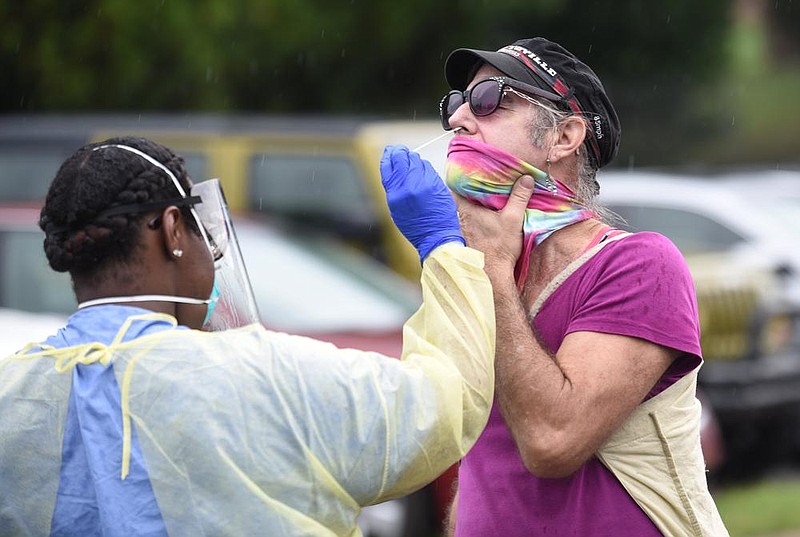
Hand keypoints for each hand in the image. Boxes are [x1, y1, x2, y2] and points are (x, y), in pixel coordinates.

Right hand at [380, 145, 464, 261]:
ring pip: (417, 160)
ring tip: (411, 162)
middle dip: (400, 152)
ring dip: (413, 159)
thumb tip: (394, 168)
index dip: (388, 156)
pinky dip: (423, 166)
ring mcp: (425, 183)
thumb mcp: (396, 208)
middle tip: (400, 150)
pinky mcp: (437, 183)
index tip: (390, 151)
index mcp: (396, 194)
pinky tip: (422, 170)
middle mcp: (410, 186)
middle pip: (403, 159)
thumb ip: (393, 187)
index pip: (388, 167)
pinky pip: (428, 167)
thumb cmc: (415, 226)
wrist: (436, 236)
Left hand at [455, 174, 534, 272]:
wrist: (492, 274)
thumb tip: (526, 179)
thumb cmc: (498, 250)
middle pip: (461, 195)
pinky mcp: (468, 235)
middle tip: (485, 176)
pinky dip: (478, 211)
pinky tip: (490, 209)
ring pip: (465, 207)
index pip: (455, 186)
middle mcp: (460, 217)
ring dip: (475, 199)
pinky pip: (470, 217)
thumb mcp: (512, 219)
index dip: (462, 175)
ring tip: (489, 189)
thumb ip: (519, 197)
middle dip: (472, 186)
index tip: (471, 167)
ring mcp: (462, 227)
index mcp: (465, 210)